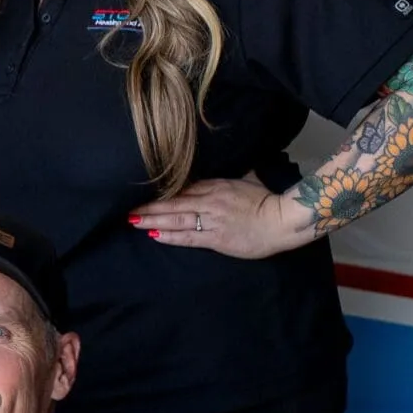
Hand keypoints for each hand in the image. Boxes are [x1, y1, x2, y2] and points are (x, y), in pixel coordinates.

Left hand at [129, 178, 310, 260]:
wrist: (284, 220)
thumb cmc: (267, 200)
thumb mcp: (245, 181)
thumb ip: (225, 178)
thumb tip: (213, 174)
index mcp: (217, 185)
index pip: (183, 187)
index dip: (161, 192)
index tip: (141, 193)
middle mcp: (211, 201)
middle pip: (174, 202)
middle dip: (149, 206)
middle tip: (127, 209)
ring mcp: (213, 220)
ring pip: (177, 218)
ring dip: (153, 219)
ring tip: (133, 221)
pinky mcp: (218, 238)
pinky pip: (189, 236)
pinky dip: (170, 235)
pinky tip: (154, 234)